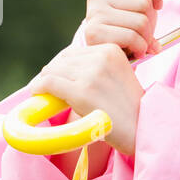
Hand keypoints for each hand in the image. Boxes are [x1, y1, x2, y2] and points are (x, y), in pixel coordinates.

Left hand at [27, 42, 144, 156]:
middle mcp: (101, 57)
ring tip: (42, 92)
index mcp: (111, 50)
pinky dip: (39, 87)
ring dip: (45, 81)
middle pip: (62, 60)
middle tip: (47, 87)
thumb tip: (62, 69)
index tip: (56, 77)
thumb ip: (96, 67)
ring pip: (53, 70)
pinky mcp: (82, 91)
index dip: (62, 66)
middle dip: (52, 73)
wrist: (141, 129)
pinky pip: (49, 83)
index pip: (74, 52)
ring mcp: (91, 74)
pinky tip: (38, 93)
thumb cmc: (128, 108)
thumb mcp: (117, 75)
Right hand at [84, 0, 166, 60]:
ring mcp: (93, 14)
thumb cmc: (127, 23)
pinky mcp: (94, 34)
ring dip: (147, 38)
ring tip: (138, 42)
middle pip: (144, 2)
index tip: (156, 6)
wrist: (109, 52)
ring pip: (141, 22)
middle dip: (151, 21)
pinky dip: (140, 48)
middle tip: (142, 31)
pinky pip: (132, 38)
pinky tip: (135, 51)